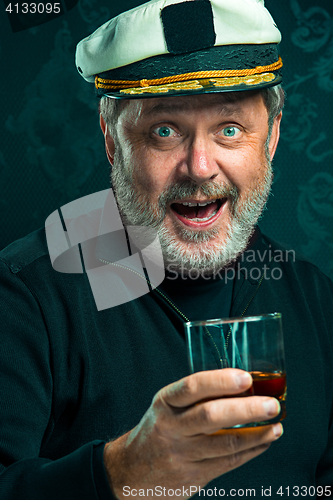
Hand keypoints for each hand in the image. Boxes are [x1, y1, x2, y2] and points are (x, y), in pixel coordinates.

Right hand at [103, 369, 282, 498]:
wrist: (132, 471)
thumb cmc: (159, 428)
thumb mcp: (167, 405)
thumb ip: (196, 396)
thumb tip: (241, 383)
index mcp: (165, 403)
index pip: (192, 387)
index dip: (220, 381)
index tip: (246, 378)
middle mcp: (172, 428)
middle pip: (211, 416)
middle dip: (246, 409)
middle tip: (271, 404)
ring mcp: (183, 454)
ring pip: (226, 444)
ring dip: (257, 434)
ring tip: (276, 424)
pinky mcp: (195, 476)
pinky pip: (229, 462)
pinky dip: (252, 450)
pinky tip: (265, 441)